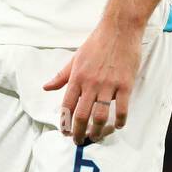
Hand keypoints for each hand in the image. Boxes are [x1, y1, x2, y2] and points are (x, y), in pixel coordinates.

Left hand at [43, 21, 140, 145]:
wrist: (119, 29)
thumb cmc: (97, 43)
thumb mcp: (75, 58)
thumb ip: (61, 76)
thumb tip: (46, 87)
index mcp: (77, 77)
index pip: (67, 106)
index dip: (65, 123)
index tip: (66, 133)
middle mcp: (91, 83)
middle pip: (82, 115)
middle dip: (79, 133)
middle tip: (79, 142)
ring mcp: (109, 85)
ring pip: (101, 116)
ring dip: (98, 131)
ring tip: (96, 137)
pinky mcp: (125, 84)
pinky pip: (122, 108)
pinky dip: (120, 121)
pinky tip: (118, 126)